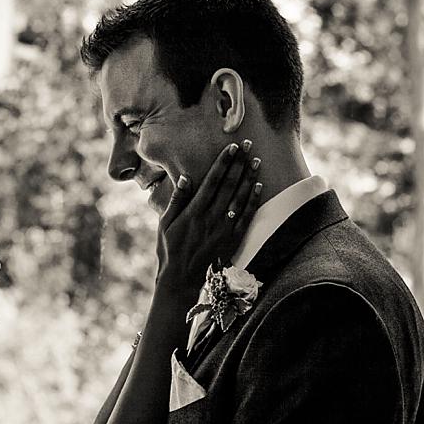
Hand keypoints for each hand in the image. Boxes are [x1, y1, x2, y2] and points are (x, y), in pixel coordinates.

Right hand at [155, 140, 262, 294]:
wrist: (180, 278)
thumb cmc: (169, 249)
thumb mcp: (165, 223)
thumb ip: (176, 200)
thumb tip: (184, 177)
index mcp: (193, 212)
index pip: (212, 181)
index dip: (223, 163)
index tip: (231, 147)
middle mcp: (210, 218)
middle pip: (229, 185)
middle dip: (239, 163)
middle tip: (247, 144)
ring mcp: (223, 229)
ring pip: (240, 198)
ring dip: (249, 177)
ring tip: (256, 160)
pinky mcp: (232, 240)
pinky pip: (246, 217)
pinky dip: (253, 200)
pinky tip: (258, 186)